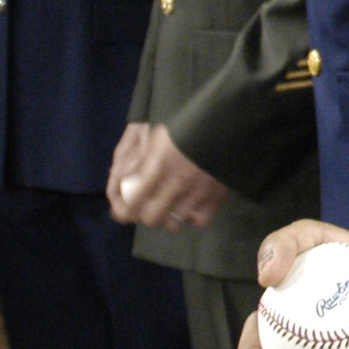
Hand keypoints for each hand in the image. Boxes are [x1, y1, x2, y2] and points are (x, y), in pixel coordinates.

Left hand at [108, 122, 226, 229]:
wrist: (225, 125)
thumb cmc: (188, 126)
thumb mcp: (158, 137)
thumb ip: (140, 160)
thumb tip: (124, 180)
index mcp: (157, 168)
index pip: (131, 202)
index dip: (124, 210)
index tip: (125, 209)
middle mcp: (175, 185)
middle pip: (152, 218)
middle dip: (147, 215)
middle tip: (149, 208)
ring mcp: (196, 194)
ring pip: (174, 224)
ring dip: (169, 218)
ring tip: (171, 207)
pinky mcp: (215, 198)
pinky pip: (199, 222)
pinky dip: (193, 219)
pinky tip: (192, 209)